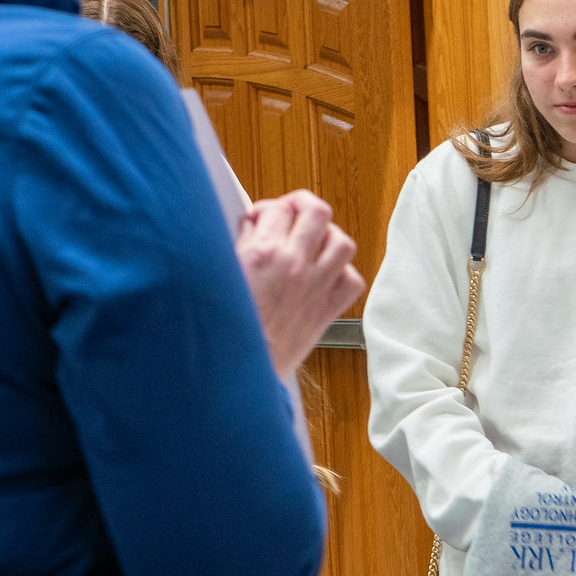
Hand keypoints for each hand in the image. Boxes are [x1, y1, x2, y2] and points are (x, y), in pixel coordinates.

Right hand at [236, 190, 365, 380]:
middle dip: (304, 206)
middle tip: (295, 214)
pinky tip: (326, 276)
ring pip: (342, 242)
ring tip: (315, 243)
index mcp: (262, 252)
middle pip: (317, 212)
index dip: (270, 208)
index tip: (263, 218)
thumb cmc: (226, 327)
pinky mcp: (327, 310)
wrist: (240, 368)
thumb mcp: (223, 275)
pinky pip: (352, 280)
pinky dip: (343, 274)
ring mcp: (315, 286)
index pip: (278, 208)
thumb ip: (240, 245)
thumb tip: (252, 226)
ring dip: (329, 237)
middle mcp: (293, 264)